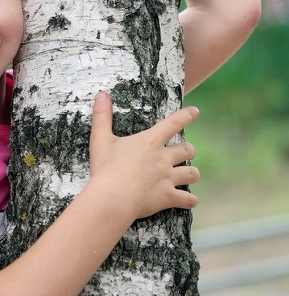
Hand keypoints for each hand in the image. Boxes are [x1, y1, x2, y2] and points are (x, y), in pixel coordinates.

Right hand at [88, 92, 199, 222]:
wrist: (112, 198)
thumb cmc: (106, 168)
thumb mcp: (100, 139)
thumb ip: (102, 116)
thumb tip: (102, 94)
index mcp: (150, 141)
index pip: (174, 123)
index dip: (186, 116)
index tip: (195, 111)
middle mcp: (164, 158)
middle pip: (187, 150)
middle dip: (188, 150)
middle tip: (183, 152)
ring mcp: (168, 178)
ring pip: (192, 173)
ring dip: (191, 173)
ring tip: (189, 175)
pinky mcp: (168, 197)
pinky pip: (188, 199)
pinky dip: (190, 200)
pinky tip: (190, 201)